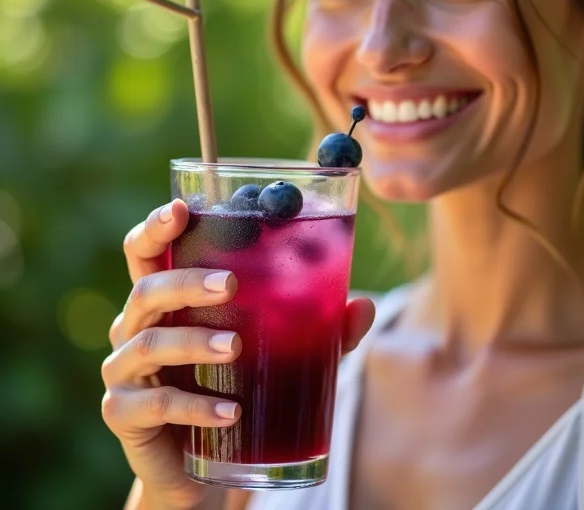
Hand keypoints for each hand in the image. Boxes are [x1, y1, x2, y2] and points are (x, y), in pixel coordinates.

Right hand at [101, 199, 374, 509]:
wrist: (202, 468)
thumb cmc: (236, 389)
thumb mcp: (282, 354)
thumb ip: (320, 329)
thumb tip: (363, 306)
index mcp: (168, 300)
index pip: (147, 252)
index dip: (155, 227)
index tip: (181, 210)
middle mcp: (138, 327)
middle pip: (147, 289)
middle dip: (187, 281)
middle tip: (231, 284)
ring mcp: (126, 372)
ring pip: (149, 343)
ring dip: (194, 341)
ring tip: (236, 348)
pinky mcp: (125, 417)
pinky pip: (154, 406)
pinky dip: (194, 406)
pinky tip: (230, 412)